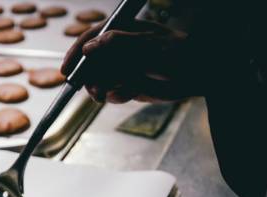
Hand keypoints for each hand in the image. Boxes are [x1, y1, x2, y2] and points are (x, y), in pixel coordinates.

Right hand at [61, 20, 200, 103]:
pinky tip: (129, 94)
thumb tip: (91, 47)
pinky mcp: (128, 83)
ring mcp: (122, 66)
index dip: (76, 53)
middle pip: (91, 63)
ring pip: (99, 80)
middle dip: (90, 78)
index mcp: (122, 30)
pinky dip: (117, 96)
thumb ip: (119, 44)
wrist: (199, 76)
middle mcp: (119, 48)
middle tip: (95, 92)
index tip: (67, 71)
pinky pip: (112, 92)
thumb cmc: (179, 54)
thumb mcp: (149, 46)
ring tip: (113, 94)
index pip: (91, 38)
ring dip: (103, 89)